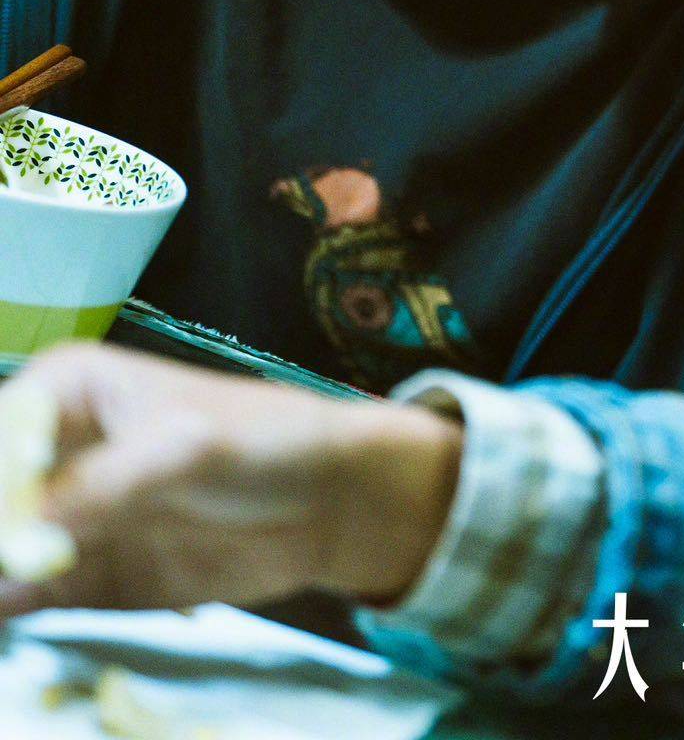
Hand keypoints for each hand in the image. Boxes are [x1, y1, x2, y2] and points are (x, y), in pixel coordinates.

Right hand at [0, 343, 461, 615]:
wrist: (329, 501)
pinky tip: (16, 616)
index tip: (8, 529)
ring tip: (10, 594)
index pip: (1, 431)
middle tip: (7, 568)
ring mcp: (65, 517)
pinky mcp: (85, 574)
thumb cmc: (263, 441)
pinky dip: (18, 609)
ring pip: (6, 550)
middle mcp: (53, 450)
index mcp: (69, 389)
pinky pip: (29, 598)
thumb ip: (96, 490)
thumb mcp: (181, 451)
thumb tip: (18, 536)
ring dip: (3, 574)